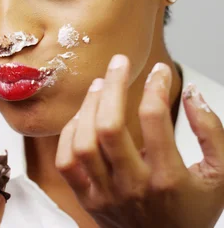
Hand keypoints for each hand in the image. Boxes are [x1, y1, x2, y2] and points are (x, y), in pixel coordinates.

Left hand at [56, 55, 223, 227]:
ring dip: (88, 107)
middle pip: (110, 127)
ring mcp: (104, 193)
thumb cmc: (191, 210)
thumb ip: (211, 133)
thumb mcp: (220, 175)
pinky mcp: (86, 198)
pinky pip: (66, 162)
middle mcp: (132, 185)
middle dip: (113, 86)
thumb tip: (193, 93)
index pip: (155, 119)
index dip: (156, 86)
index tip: (159, 70)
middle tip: (119, 63)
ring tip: (99, 85)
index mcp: (168, 178)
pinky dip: (69, 135)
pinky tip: (81, 116)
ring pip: (83, 142)